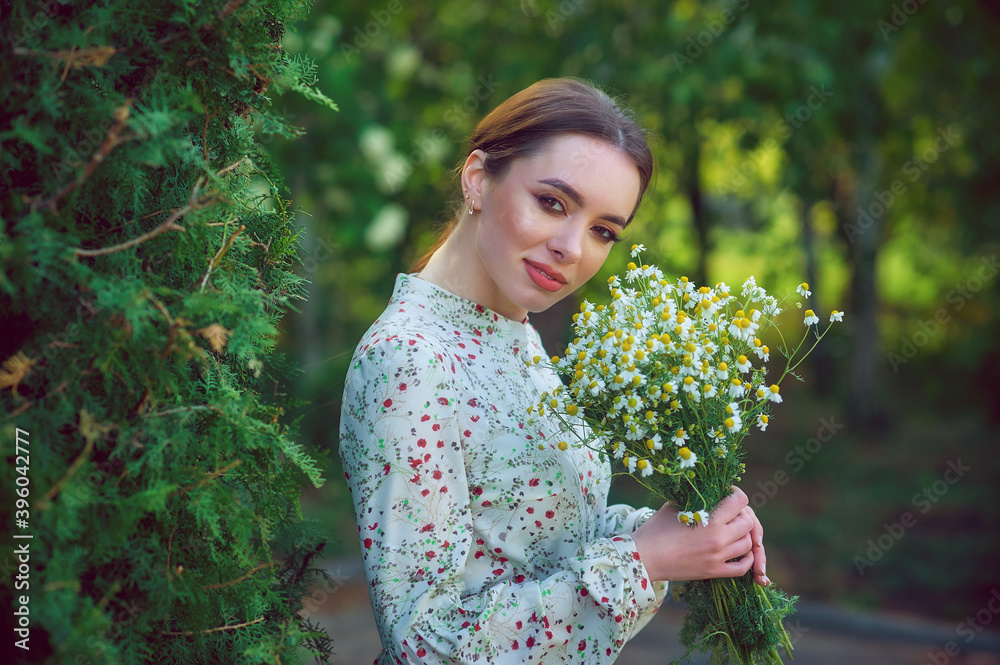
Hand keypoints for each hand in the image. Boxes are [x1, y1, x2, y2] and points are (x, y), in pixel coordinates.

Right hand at [631, 486, 769, 585]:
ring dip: (743, 535)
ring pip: (748, 544)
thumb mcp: (675, 507)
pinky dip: (746, 559)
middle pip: (748, 522)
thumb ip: (695, 499)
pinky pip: (742, 568)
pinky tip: (739, 552)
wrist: (644, 557)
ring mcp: (717, 557)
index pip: (740, 501)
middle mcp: (718, 538)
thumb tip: (707, 490)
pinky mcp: (714, 572)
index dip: (737, 494)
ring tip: (733, 531)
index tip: (729, 494)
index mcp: (710, 519)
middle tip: (731, 513)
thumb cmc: (656, 529)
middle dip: (742, 514)